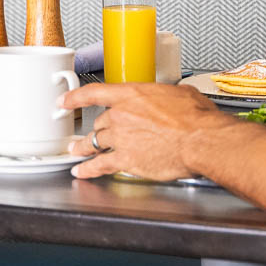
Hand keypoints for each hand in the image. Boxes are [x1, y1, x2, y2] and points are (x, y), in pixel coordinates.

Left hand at [62, 82, 231, 180]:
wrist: (201, 140)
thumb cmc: (197, 119)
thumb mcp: (181, 95)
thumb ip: (167, 98)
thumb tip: (172, 100)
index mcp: (133, 95)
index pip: (95, 93)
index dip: (75, 97)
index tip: (65, 101)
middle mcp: (121, 115)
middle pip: (99, 122)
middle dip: (98, 129)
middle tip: (93, 134)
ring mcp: (121, 138)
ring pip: (94, 143)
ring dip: (85, 148)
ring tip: (77, 152)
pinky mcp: (126, 160)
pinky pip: (100, 165)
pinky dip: (88, 169)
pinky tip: (81, 172)